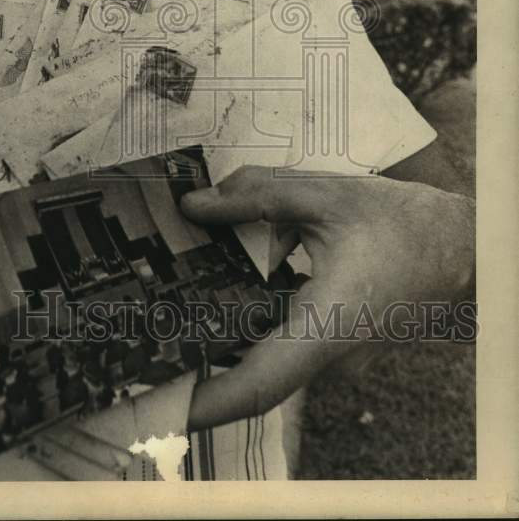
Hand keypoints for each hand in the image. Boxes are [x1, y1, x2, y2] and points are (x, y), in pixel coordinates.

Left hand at [181, 165, 474, 430]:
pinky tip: (219, 290)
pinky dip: (250, 324)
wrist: (461, 246)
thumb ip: (255, 196)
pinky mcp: (334, 344)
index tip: (162, 408)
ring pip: (267, 358)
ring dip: (221, 339)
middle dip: (196, 363)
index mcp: (328, 323)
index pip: (261, 384)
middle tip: (142, 342)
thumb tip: (194, 206)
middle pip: (252, 373)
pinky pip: (285, 343)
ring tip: (168, 308)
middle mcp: (329, 354)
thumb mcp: (325, 194)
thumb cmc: (401, 222)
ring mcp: (334, 356)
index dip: (207, 404)